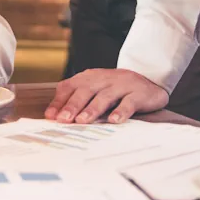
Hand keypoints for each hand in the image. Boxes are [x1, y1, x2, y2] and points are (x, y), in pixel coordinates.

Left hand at [45, 69, 168, 124]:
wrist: (149, 80)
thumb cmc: (116, 90)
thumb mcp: (95, 90)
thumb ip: (77, 100)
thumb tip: (55, 117)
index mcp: (89, 78)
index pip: (70, 86)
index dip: (59, 101)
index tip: (51, 116)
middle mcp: (103, 79)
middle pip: (85, 91)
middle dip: (73, 105)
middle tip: (64, 119)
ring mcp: (121, 85)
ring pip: (104, 96)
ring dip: (92, 109)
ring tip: (82, 121)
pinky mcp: (138, 93)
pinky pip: (128, 102)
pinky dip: (121, 111)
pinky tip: (114, 121)